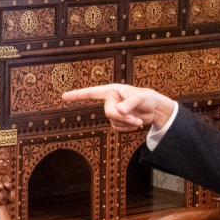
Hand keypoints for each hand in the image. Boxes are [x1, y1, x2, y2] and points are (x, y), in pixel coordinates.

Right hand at [61, 83, 175, 131]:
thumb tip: (118, 111)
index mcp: (111, 91)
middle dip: (122, 118)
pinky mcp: (118, 121)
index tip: (64, 97)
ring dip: (127, 123)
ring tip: (139, 120)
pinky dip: (127, 128)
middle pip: (108, 113)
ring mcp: (114, 112)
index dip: (77, 95)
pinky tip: (136, 124)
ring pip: (113, 122)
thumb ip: (128, 104)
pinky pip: (117, 128)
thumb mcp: (140, 98)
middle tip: (136, 119)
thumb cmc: (148, 98)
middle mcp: (110, 101)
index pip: (91, 93)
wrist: (155, 110)